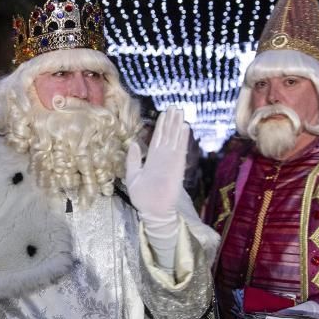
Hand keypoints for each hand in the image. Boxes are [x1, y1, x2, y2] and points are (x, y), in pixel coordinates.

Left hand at [124, 107, 188, 223]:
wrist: (153, 211)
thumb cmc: (142, 198)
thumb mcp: (132, 176)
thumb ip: (133, 160)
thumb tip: (134, 143)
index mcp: (152, 160)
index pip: (157, 139)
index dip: (161, 126)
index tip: (164, 114)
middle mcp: (162, 158)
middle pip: (167, 136)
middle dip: (171, 121)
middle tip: (176, 106)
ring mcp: (170, 161)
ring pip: (174, 139)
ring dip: (177, 125)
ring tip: (181, 111)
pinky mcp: (177, 166)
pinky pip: (180, 150)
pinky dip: (183, 138)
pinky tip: (185, 127)